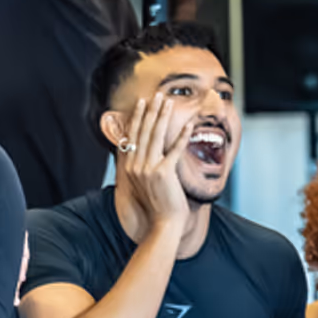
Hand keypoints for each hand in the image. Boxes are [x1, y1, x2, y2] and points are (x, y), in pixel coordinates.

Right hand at [115, 94, 192, 237]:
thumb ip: (142, 165)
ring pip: (156, 136)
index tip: (143, 103)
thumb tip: (143, 150)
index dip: (138, 117)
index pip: (132, 135)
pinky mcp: (164, 172)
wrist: (164, 222)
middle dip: (150, 111)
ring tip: (168, 102)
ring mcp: (148, 169)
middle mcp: (135, 165)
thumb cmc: (157, 203)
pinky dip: (181, 136)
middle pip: (143, 131)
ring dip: (163, 116)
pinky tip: (187, 124)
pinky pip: (174, 149)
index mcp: (129, 166)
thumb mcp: (144, 182)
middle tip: (157, 95)